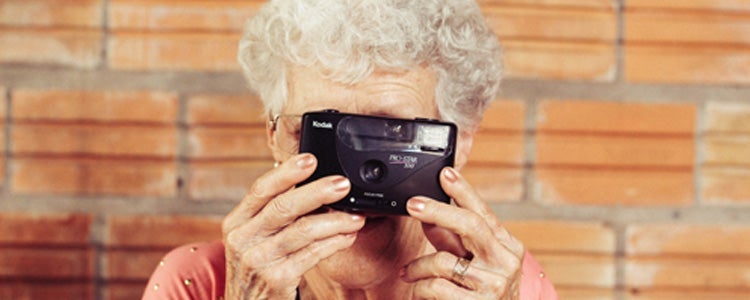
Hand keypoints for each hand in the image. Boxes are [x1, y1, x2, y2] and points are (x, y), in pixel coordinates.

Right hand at [222, 153, 365, 298]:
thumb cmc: (257, 269)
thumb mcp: (254, 239)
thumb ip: (274, 215)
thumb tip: (310, 183)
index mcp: (236, 222)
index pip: (260, 190)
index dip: (286, 172)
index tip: (310, 159)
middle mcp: (242, 239)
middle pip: (283, 207)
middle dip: (317, 192)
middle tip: (343, 184)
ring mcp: (258, 260)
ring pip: (302, 231)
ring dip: (335, 221)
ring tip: (357, 217)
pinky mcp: (277, 279)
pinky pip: (312, 255)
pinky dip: (334, 243)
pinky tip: (348, 237)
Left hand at [401, 167, 524, 298]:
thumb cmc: (481, 295)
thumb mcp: (471, 263)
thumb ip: (452, 241)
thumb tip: (428, 216)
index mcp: (506, 246)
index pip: (484, 212)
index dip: (463, 191)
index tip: (445, 172)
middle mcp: (506, 262)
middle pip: (471, 225)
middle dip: (438, 211)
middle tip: (412, 204)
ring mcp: (494, 284)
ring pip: (444, 260)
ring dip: (418, 266)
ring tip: (409, 273)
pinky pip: (436, 286)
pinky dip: (419, 286)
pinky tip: (416, 290)